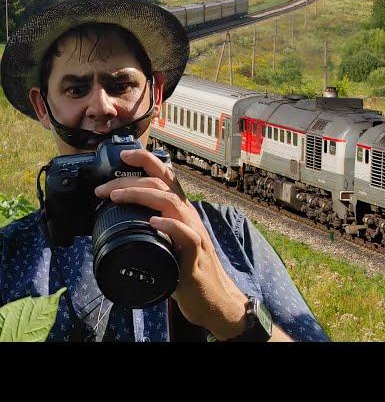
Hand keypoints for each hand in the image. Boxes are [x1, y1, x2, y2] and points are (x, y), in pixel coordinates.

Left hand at [94, 149, 248, 339]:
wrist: (213, 297)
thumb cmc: (188, 269)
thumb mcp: (167, 242)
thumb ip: (151, 227)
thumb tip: (121, 219)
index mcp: (180, 211)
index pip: (165, 178)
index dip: (146, 161)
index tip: (123, 154)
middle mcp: (188, 217)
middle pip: (163, 186)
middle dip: (129, 181)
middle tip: (103, 189)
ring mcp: (193, 234)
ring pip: (172, 203)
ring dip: (143, 196)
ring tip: (118, 197)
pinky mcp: (195, 256)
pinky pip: (187, 236)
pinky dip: (170, 226)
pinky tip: (154, 223)